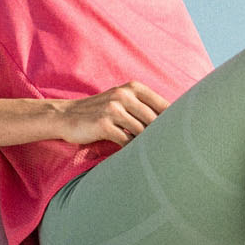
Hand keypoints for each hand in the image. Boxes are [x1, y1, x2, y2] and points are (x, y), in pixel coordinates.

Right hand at [48, 80, 168, 145]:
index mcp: (133, 88)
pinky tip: (132, 156)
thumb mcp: (121, 101)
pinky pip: (126, 141)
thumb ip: (143, 107)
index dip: (173, 122)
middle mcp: (124, 95)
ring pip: (141, 132)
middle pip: (154, 120)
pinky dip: (131, 151)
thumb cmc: (99, 112)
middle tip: (168, 152)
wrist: (66, 116)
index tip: (179, 136)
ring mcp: (113, 109)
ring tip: (151, 156)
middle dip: (161, 137)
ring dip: (146, 145)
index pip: (163, 105)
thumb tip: (172, 123)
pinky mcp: (104, 124)